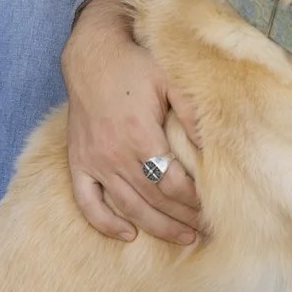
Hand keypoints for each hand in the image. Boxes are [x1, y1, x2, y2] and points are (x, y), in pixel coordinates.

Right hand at [60, 0, 204, 244]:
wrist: (91, 54)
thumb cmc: (135, 65)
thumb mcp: (170, 80)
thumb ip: (192, 114)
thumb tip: (213, 148)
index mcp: (140, 135)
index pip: (172, 183)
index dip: (194, 200)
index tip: (211, 205)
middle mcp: (114, 154)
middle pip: (153, 200)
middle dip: (182, 218)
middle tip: (205, 229)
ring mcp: (94, 161)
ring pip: (126, 207)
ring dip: (155, 227)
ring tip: (182, 237)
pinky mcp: (78, 162)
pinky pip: (87, 202)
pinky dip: (104, 222)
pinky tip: (127, 234)